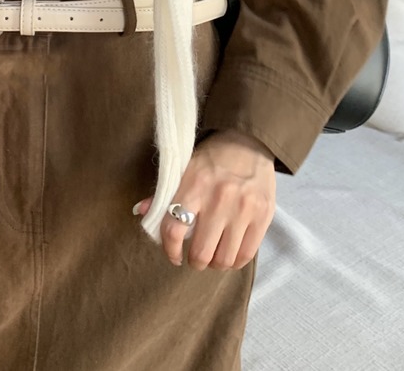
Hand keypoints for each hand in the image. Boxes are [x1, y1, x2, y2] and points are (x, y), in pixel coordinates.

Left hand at [133, 129, 275, 269]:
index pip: (174, 229)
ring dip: (215, 263)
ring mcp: (243, 208)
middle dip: (195, 260)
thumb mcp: (185, 168)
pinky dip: (235, 260)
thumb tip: (141, 212)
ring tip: (214, 254)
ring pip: (224, 259)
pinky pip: (245, 255)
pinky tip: (230, 251)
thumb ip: (164, 193)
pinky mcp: (263, 215)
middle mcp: (219, 198)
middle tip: (196, 256)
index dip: (170, 249)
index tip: (173, 255)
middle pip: (200, 252)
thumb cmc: (213, 157)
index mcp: (195, 184)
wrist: (249, 141)